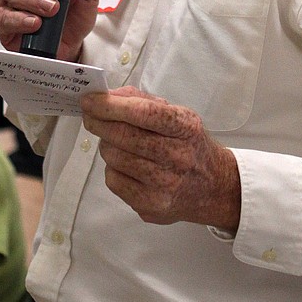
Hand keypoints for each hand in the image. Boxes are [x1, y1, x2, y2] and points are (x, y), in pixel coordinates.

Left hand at [81, 87, 241, 229]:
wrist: (212, 186)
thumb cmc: (187, 144)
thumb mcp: (177, 115)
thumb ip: (142, 101)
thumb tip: (107, 96)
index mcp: (186, 127)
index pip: (144, 113)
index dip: (111, 105)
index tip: (89, 100)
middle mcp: (178, 156)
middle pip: (124, 136)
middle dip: (99, 122)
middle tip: (89, 115)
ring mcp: (165, 185)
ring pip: (115, 158)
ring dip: (106, 145)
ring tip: (116, 142)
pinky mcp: (152, 206)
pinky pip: (114, 181)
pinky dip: (112, 168)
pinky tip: (124, 164)